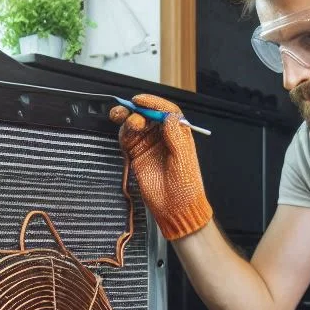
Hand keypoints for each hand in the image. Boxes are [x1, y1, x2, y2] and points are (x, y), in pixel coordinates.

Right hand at [110, 94, 212, 240]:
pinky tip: (125, 132)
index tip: (141, 100)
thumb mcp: (184, 160)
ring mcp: (149, 145)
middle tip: (131, 111)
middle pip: (147, 114)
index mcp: (178, 134)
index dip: (153, 103)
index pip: (166, 111)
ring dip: (128, 119)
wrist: (175, 208)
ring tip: (130, 123)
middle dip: (137, 109)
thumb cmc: (186, 187)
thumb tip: (169, 116)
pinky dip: (123, 132)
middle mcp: (162, 137)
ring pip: (135, 124)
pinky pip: (127, 138)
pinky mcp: (137, 155)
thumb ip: (176, 137)